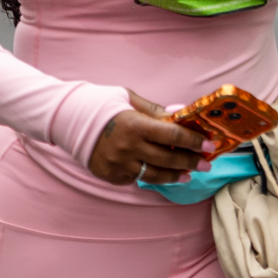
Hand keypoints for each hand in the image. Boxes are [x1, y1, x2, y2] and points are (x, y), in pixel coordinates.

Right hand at [87, 91, 210, 185]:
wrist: (68, 119)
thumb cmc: (101, 104)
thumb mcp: (128, 98)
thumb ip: (154, 110)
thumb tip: (179, 115)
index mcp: (135, 124)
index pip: (172, 135)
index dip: (193, 141)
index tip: (209, 145)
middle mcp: (128, 147)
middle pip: (168, 159)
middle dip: (191, 161)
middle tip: (206, 164)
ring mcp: (119, 164)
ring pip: (154, 176)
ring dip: (174, 176)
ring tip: (187, 175)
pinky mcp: (110, 175)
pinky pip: (134, 178)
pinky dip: (147, 175)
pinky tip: (158, 172)